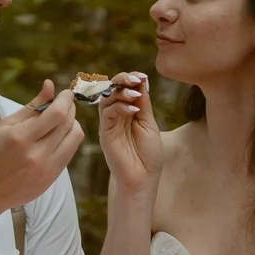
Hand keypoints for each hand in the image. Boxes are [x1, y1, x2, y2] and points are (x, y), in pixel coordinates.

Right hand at [0, 80, 83, 233]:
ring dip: (73, 124)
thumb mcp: (5, 126)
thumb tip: (50, 86)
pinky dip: (68, 140)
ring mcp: (47, 170)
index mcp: (21, 138)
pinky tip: (57, 136)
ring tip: (62, 119)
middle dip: (69, 109)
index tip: (66, 93)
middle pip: (68, 125)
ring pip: (75, 139)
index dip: (65, 100)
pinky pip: (70, 153)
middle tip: (64, 102)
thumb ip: (31, 106)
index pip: (56, 114)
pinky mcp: (51, 179)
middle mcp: (37, 155)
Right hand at [93, 71, 159, 197]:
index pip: (126, 88)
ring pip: (107, 97)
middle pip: (113, 88)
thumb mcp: (149, 124)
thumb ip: (144, 103)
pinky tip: (133, 110)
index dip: (132, 79)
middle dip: (123, 80)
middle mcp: (117, 114)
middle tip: (135, 79)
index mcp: (130, 111)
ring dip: (121, 92)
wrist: (142, 178)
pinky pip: (106, 112)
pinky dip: (119, 106)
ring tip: (135, 95)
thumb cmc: (148, 154)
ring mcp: (110, 122)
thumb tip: (143, 80)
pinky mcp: (105, 131)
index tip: (142, 76)